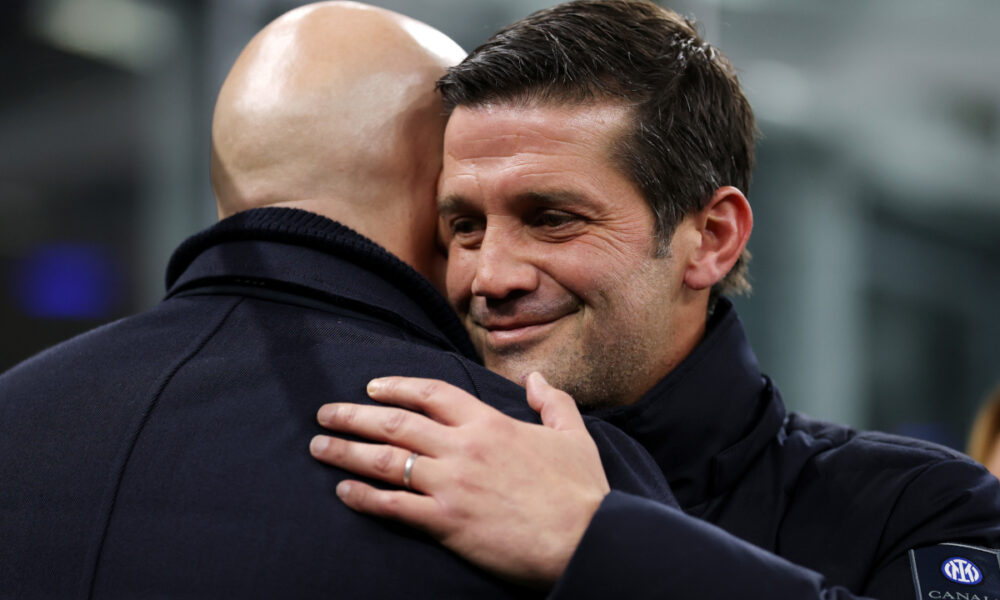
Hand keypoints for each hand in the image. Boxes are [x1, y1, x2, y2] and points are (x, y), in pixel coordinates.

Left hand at [309, 372, 609, 586]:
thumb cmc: (581, 491)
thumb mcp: (573, 435)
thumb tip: (536, 377)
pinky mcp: (447, 522)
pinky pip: (393, 506)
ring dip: (346, 451)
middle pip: (395, 422)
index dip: (397, 387)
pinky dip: (364, 497)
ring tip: (319, 447)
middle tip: (325, 413)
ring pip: (386, 460)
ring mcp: (452, 484)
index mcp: (490, 423)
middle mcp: (464, 447)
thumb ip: (552, 401)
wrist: (585, 540)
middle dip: (354, 415)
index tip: (370, 387)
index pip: (432, 393)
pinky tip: (343, 492)